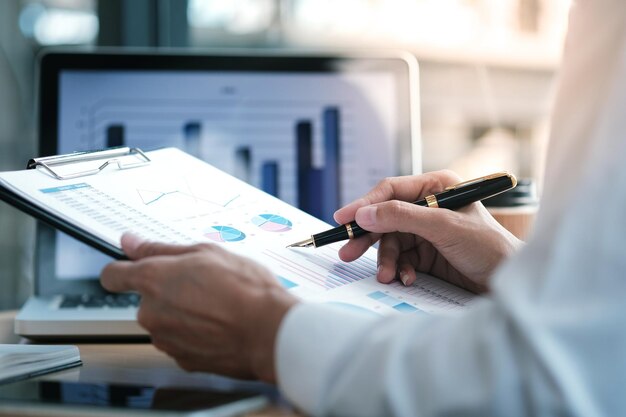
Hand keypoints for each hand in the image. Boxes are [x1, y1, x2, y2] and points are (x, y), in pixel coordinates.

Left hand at [101, 234, 297, 381]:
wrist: (269, 331)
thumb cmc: (245, 290)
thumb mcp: (206, 253)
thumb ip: (161, 249)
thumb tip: (131, 242)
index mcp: (153, 280)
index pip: (113, 275)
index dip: (123, 269)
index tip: (133, 266)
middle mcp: (151, 313)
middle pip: (148, 300)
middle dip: (170, 292)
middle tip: (203, 284)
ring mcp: (166, 340)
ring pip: (166, 322)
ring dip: (184, 314)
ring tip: (218, 305)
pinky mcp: (182, 360)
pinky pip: (182, 342)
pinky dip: (197, 334)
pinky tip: (221, 325)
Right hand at [334, 170, 521, 292]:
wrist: (510, 282)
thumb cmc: (488, 247)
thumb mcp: (443, 227)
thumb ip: (402, 217)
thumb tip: (364, 214)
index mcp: (436, 187)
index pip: (391, 191)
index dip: (364, 204)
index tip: (343, 219)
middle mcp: (429, 206)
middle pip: (385, 217)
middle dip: (368, 237)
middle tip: (347, 252)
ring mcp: (426, 230)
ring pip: (390, 241)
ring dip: (385, 260)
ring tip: (386, 276)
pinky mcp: (426, 253)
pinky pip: (400, 258)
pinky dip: (399, 269)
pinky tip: (405, 278)